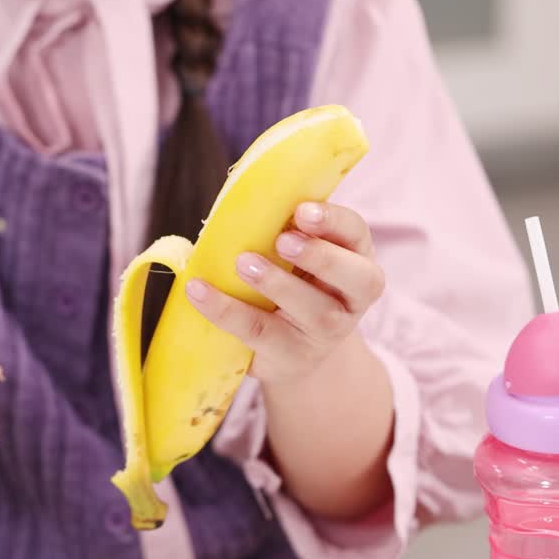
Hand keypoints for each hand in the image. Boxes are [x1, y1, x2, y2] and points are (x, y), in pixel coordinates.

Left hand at [184, 201, 384, 384]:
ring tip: (243, 264)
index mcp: (355, 257)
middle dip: (321, 256)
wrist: (293, 351)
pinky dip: (226, 309)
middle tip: (284, 240)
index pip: (355, 233)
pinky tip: (199, 291)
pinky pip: (260, 331)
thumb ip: (283, 230)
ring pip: (316, 311)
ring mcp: (328, 331)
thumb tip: (235, 205)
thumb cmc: (291, 284)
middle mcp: (353, 297)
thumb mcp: (297, 256)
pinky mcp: (292, 354)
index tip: (302, 211)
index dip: (334, 221)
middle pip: (359, 278)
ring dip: (278, 284)